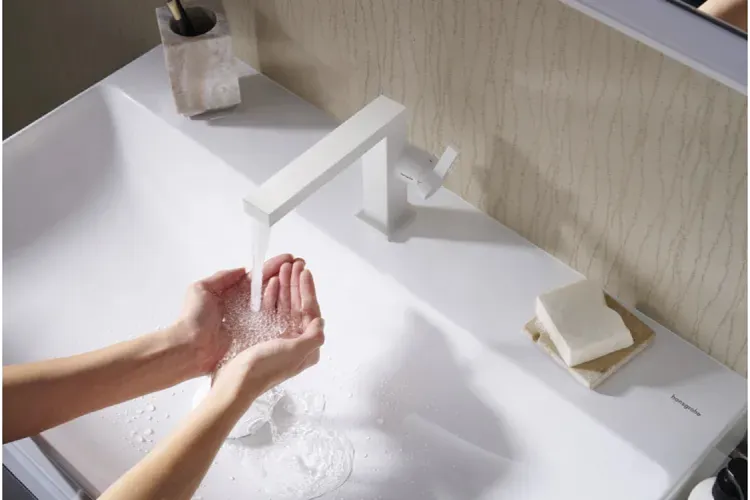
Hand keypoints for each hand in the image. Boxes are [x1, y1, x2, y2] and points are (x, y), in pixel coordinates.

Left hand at [176, 254, 294, 373]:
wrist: (189, 349)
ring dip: (288, 289)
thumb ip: (222, 277)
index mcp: (233, 293)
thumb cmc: (193, 318)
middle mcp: (245, 307)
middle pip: (270, 288)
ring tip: (302, 277)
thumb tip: (243, 270)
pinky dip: (284, 311)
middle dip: (286, 275)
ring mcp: (252, 322)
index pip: (257, 277)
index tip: (289, 258)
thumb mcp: (201, 289)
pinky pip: (273, 322)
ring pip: (274, 303)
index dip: (272, 267)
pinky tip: (295, 302)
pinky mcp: (256, 337)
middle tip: (302, 265)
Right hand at [211, 262, 323, 409]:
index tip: (304, 271)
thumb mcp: (294, 352)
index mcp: (306, 347)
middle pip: (298, 307)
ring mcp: (279, 339)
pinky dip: (272, 297)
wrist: (234, 383)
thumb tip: (321, 321)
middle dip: (296, 284)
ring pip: (285, 307)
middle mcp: (295, 342)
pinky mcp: (263, 337)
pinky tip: (270, 284)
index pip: (311, 312)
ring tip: (282, 268)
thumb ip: (312, 337)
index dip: (308, 290)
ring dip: (285, 287)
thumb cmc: (264, 368)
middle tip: (293, 264)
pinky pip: (271, 312)